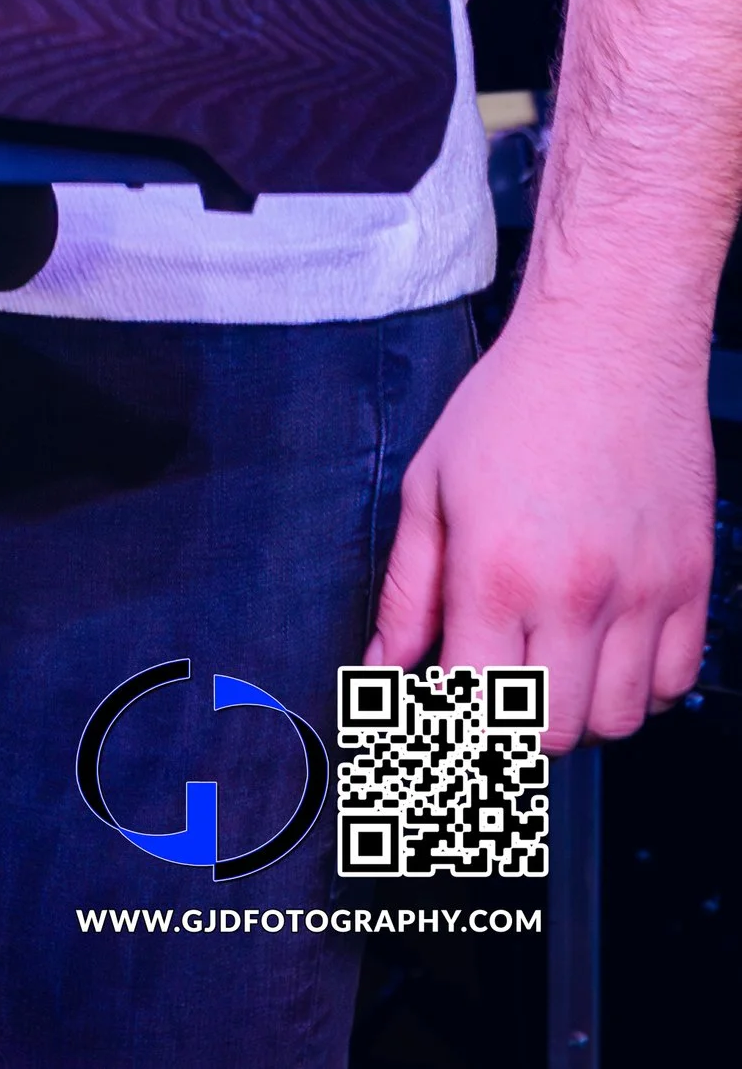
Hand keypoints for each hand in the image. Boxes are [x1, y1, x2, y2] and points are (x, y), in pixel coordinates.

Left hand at [366, 294, 712, 745]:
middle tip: (499, 681)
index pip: (474, 708)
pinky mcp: (691, 581)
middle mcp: (574, 593)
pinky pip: (677, 683)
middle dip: (513, 725)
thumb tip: (383, 665)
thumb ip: (407, 588)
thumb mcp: (429, 485)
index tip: (445, 713)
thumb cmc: (513, 402)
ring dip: (580, 710)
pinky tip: (609, 645)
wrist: (608, 341)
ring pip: (619, 721)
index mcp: (496, 572)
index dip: (452, 725)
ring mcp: (642, 592)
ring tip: (553, 659)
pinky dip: (642, 686)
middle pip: (549, 733)